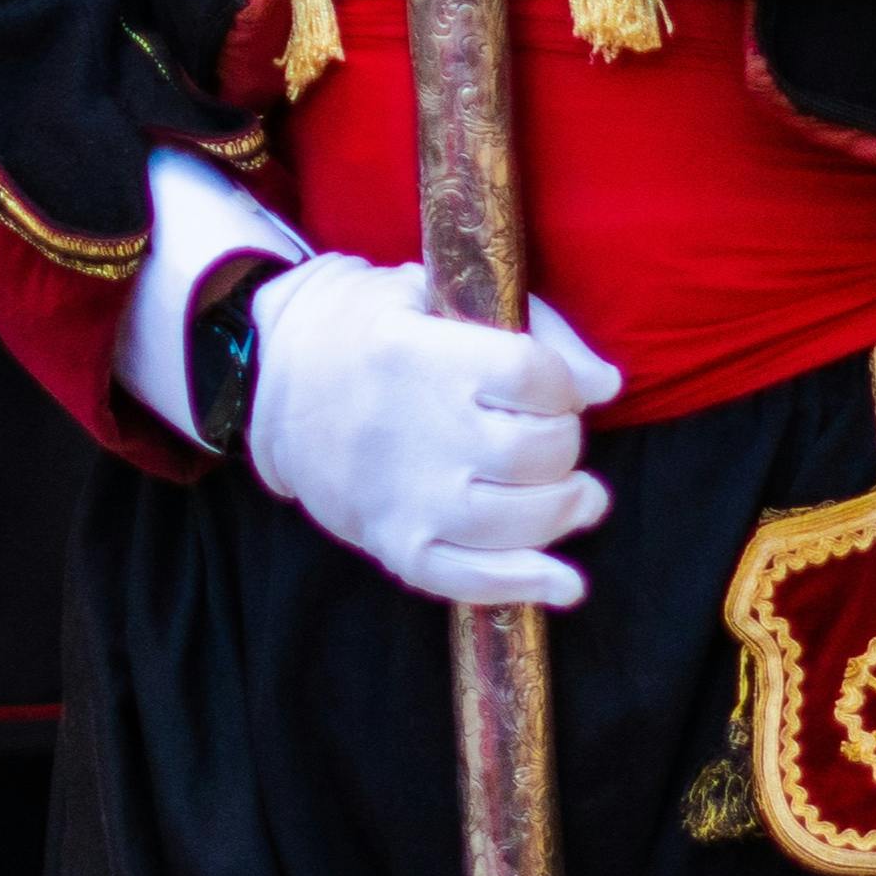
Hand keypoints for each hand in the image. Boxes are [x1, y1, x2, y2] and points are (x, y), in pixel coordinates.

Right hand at [242, 256, 620, 607]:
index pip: (533, 376)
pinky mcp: (395, 544)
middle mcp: (414, 430)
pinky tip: (564, 580)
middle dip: (566, 441)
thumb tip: (607, 385)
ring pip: (524, 519)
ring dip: (568, 507)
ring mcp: (405, 496)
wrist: (267, 381)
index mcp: (416, 352)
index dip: (569, 383)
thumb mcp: (429, 291)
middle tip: (554, 433)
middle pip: (538, 450)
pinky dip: (529, 584)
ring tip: (579, 494)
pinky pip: (473, 580)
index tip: (570, 385)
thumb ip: (526, 324)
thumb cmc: (363, 328)